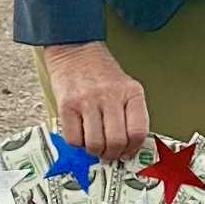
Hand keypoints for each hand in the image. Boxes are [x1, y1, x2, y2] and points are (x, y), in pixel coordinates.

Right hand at [41, 40, 150, 159]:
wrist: (75, 49)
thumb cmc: (101, 72)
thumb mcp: (125, 87)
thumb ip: (129, 114)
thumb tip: (128, 148)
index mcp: (131, 92)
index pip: (138, 132)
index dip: (133, 149)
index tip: (127, 152)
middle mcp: (110, 96)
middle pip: (117, 141)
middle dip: (113, 154)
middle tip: (109, 153)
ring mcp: (87, 100)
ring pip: (95, 144)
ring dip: (95, 151)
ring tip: (95, 146)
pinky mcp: (66, 105)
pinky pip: (74, 139)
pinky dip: (78, 144)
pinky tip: (81, 134)